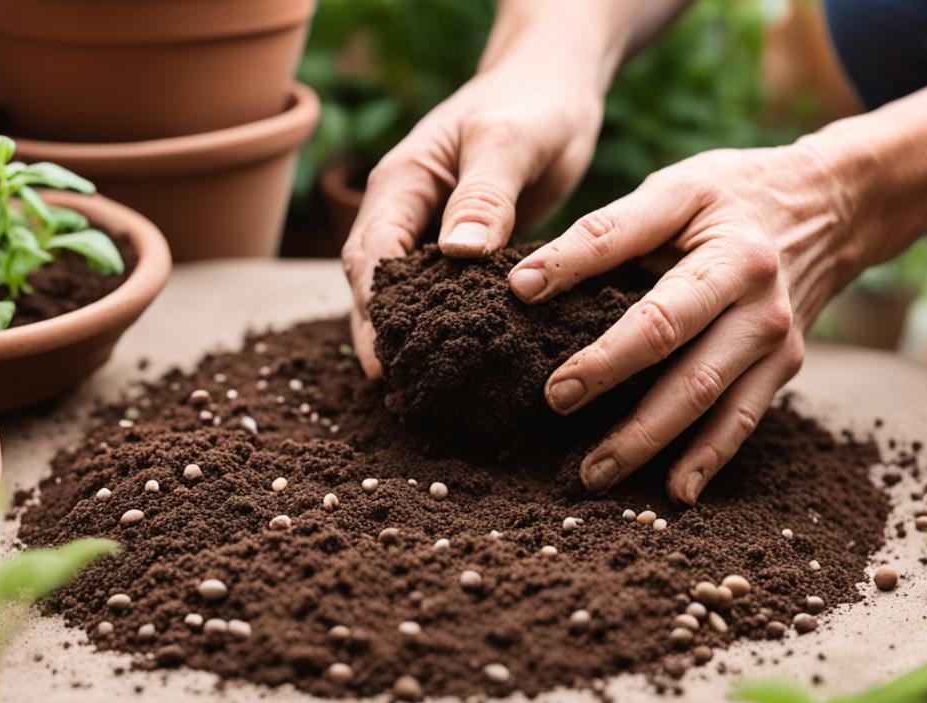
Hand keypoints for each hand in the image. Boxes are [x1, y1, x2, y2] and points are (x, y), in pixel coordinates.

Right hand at [341, 56, 605, 377]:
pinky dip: (446, 326)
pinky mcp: (461, 250)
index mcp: (401, 182)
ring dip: (410, 338)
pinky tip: (462, 363)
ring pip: (406, 295)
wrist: (556, 84)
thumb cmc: (532, 101)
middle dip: (382, 336)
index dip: (372, 310)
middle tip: (402, 394)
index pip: (370, 256)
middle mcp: (405, 211)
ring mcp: (430, 232)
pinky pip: (444, 293)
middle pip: (375, 285)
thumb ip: (485, 194)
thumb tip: (456, 255)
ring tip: (424, 394)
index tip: (384, 361)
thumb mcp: (511, 140)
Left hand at [508, 141, 870, 503]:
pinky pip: (742, 420)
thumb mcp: (675, 190)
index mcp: (722, 244)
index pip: (637, 259)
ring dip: (648, 438)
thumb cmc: (731, 197)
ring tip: (594, 471)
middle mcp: (755, 293)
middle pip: (673, 342)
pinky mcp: (784, 367)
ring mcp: (774, 336)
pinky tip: (674, 493)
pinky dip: (707, 459)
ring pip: (706, 396)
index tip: (521, 298)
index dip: (577, 277)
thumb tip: (523, 283)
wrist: (832, 207)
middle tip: (554, 402)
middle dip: (609, 375)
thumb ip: (603, 233)